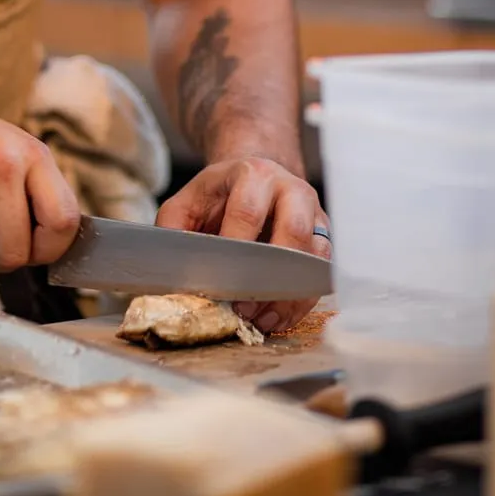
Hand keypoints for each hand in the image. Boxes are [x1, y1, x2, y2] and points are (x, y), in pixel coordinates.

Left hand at [156, 155, 330, 333]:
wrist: (255, 178)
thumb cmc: (220, 195)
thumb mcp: (188, 201)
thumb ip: (173, 228)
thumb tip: (170, 268)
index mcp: (254, 174)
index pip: (248, 212)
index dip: (235, 248)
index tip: (219, 280)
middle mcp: (291, 190)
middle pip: (293, 231)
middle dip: (269, 275)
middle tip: (243, 307)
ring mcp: (314, 214)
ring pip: (314, 257)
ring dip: (288, 295)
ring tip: (260, 321)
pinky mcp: (323, 239)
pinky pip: (321, 275)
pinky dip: (299, 302)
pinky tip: (275, 319)